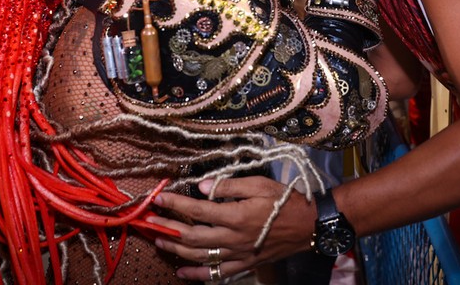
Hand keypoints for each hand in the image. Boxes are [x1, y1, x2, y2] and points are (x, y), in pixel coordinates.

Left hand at [150, 176, 315, 280]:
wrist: (309, 225)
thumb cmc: (285, 200)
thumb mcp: (259, 184)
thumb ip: (228, 186)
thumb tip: (201, 187)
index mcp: (235, 216)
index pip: (196, 210)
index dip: (175, 204)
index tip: (159, 197)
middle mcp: (233, 238)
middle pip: (192, 237)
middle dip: (168, 228)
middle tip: (150, 221)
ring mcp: (239, 254)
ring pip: (200, 256)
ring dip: (177, 250)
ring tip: (160, 242)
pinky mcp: (245, 264)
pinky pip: (217, 273)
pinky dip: (198, 275)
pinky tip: (182, 273)